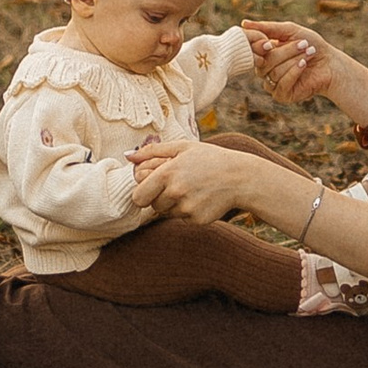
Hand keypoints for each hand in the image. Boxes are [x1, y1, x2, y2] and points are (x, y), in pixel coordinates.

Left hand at [129, 139, 271, 226]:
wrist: (240, 177)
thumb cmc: (209, 158)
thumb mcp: (182, 147)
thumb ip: (152, 151)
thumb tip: (127, 156)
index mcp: (167, 174)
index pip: (138, 196)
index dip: (144, 191)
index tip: (153, 185)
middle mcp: (175, 193)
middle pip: (152, 206)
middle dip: (159, 198)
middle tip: (176, 185)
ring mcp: (186, 208)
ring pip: (167, 213)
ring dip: (174, 204)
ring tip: (193, 189)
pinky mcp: (197, 220)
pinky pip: (182, 219)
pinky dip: (189, 211)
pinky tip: (202, 198)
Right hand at [242, 19, 367, 113]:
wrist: (331, 63)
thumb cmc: (311, 44)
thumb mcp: (289, 31)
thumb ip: (267, 28)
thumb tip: (243, 23)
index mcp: (264, 54)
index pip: (252, 51)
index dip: (260, 45)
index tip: (273, 40)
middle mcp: (265, 70)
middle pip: (264, 62)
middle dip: (286, 51)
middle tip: (304, 43)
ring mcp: (272, 84)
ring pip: (273, 72)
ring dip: (294, 60)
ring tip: (309, 53)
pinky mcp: (282, 95)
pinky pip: (281, 84)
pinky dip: (294, 72)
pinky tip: (304, 65)